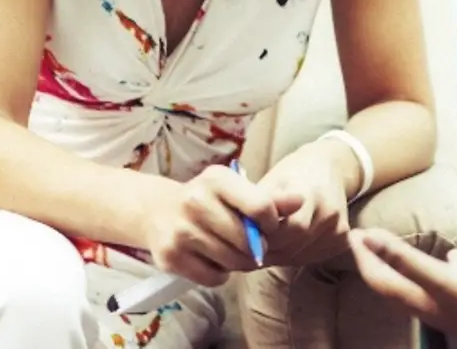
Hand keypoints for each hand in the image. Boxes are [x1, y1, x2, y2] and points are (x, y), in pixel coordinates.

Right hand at [140, 165, 281, 286]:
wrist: (157, 212)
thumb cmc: (208, 201)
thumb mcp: (237, 191)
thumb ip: (271, 199)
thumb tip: (300, 201)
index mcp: (216, 179)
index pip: (260, 206)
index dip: (271, 223)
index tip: (266, 226)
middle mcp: (194, 201)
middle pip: (247, 240)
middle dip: (255, 247)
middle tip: (250, 245)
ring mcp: (180, 231)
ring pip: (231, 261)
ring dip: (238, 262)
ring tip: (230, 250)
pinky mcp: (170, 257)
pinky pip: (214, 278)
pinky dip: (220, 274)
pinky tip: (213, 259)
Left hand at [257, 145, 352, 265]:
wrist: (329, 169)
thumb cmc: (293, 175)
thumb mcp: (271, 181)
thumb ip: (257, 206)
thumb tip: (236, 231)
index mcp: (310, 192)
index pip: (286, 228)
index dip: (262, 236)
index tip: (245, 236)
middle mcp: (328, 211)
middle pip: (292, 244)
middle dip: (267, 248)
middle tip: (250, 246)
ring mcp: (337, 228)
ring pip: (299, 255)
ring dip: (278, 255)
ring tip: (266, 244)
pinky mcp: (341, 240)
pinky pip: (310, 257)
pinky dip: (293, 256)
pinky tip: (286, 244)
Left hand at [349, 228, 456, 346]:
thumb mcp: (437, 278)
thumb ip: (403, 258)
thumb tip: (369, 238)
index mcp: (412, 297)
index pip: (377, 276)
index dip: (363, 255)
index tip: (353, 234)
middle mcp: (423, 301)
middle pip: (390, 280)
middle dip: (375, 259)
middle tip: (365, 237)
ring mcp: (443, 300)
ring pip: (415, 279)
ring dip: (402, 262)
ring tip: (398, 246)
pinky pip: (447, 277)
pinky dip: (444, 264)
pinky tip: (453, 254)